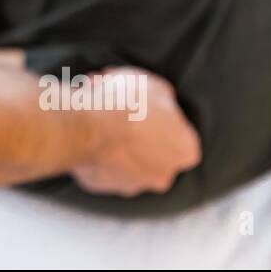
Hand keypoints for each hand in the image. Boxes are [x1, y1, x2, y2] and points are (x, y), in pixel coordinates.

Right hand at [70, 69, 201, 196]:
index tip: (145, 105)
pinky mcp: (102, 186)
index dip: (161, 118)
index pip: (180, 137)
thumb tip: (158, 102)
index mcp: (185, 151)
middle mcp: (163, 175)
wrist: (87, 126)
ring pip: (126, 163)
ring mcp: (131, 184)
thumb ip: (162, 100)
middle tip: (119, 110)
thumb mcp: (154, 85)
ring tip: (97, 117)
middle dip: (138, 135)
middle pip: (154, 154)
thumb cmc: (126, 103)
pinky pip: (100, 167)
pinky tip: (85, 131)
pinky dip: (94, 152)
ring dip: (115, 143)